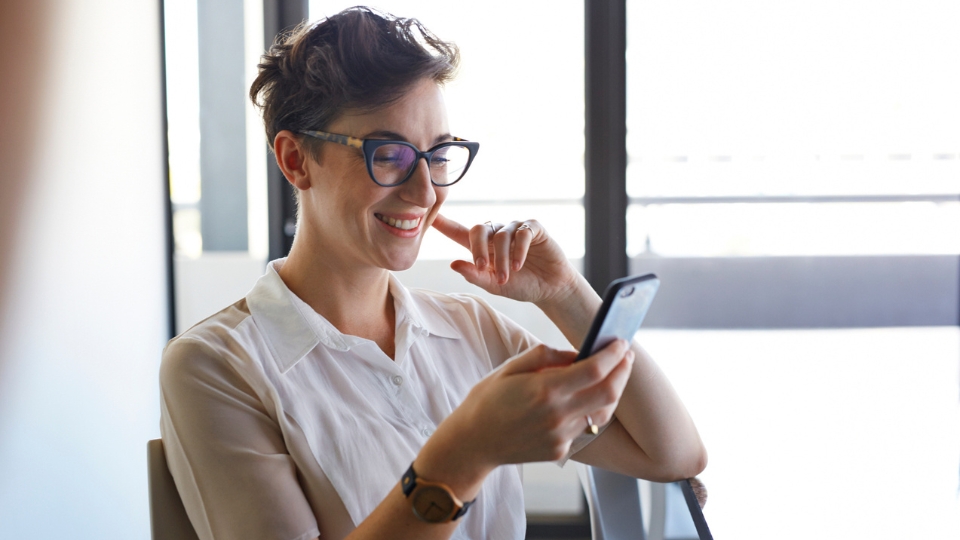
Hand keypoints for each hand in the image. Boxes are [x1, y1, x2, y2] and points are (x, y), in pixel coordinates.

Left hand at [431, 214, 579, 304]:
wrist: (550, 289)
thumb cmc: (520, 286)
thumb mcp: (494, 286)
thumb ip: (475, 275)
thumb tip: (453, 264)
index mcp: (483, 247)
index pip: (459, 232)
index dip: (444, 224)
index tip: (429, 215)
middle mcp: (497, 234)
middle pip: (478, 229)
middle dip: (478, 250)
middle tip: (483, 268)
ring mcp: (515, 229)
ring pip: (500, 235)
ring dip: (502, 258)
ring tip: (506, 277)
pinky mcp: (533, 228)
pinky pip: (521, 232)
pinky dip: (518, 250)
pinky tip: (519, 265)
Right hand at [442, 339, 634, 468]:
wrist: (473, 442)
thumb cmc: (487, 400)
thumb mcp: (510, 367)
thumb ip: (546, 356)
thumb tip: (577, 353)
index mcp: (544, 390)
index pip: (594, 369)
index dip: (613, 354)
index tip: (620, 343)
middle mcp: (557, 415)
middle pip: (609, 392)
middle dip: (623, 371)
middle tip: (626, 356)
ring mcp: (560, 436)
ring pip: (602, 412)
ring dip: (613, 391)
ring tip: (613, 375)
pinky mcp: (560, 450)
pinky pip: (586, 427)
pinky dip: (593, 409)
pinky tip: (589, 396)